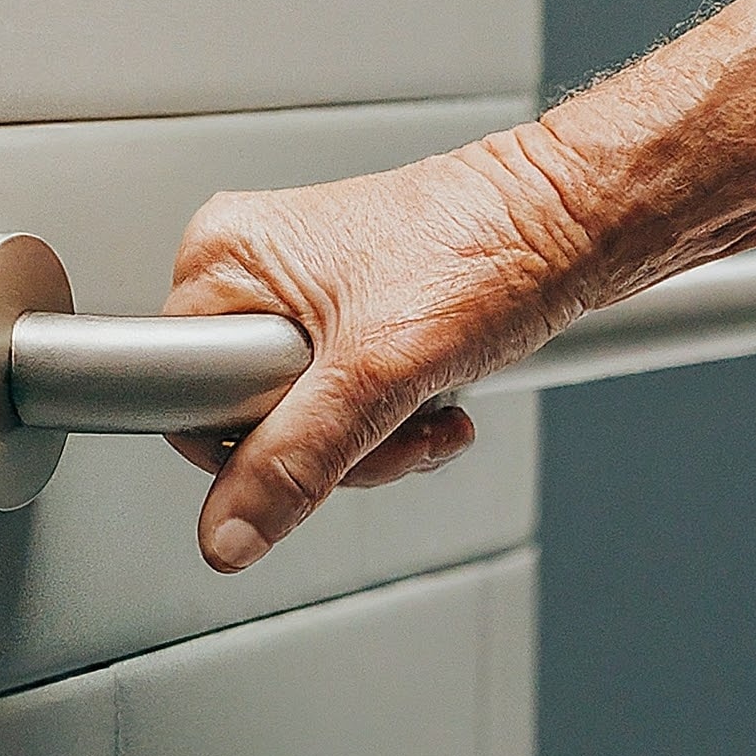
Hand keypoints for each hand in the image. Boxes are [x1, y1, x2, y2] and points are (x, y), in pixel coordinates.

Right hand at [164, 135, 591, 572]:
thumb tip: (231, 532)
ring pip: (305, 417)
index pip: (184, 395)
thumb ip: (298, 456)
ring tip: (428, 403)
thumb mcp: (380, 371)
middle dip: (330, 446)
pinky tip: (438, 397)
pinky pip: (346, 398)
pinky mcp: (354, 309)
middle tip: (390, 420)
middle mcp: (258, 264)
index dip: (252, 438)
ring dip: (374, 438)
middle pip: (248, 415)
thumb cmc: (490, 249)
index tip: (316, 430)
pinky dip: (394, 416)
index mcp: (228, 254)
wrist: (571, 223)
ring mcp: (307, 288)